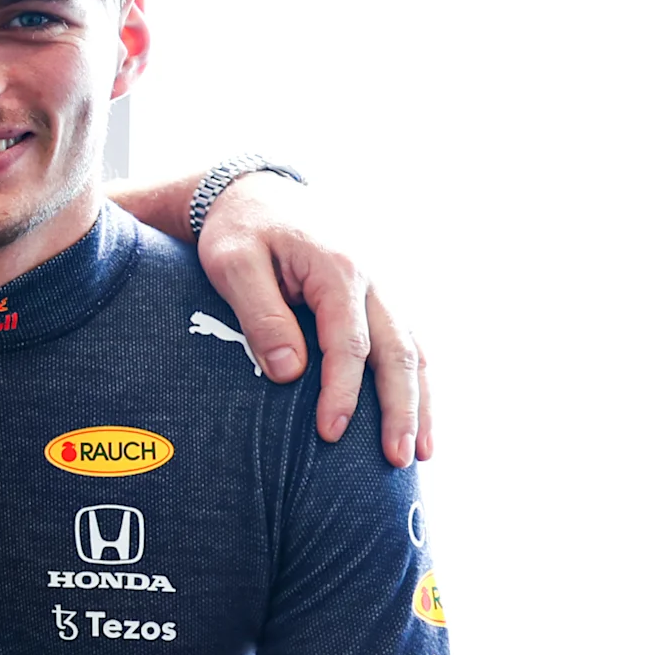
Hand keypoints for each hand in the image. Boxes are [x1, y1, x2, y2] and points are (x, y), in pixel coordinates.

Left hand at [192, 170, 434, 466]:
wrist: (255, 194)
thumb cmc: (239, 231)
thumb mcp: (233, 264)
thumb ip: (261, 315)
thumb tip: (290, 373)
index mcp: (338, 270)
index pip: (349, 343)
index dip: (343, 392)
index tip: (331, 433)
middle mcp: (372, 280)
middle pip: (399, 352)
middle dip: (401, 409)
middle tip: (398, 460)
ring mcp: (381, 290)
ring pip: (414, 350)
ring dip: (420, 402)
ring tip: (421, 454)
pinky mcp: (376, 301)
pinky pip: (407, 343)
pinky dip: (416, 382)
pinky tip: (416, 418)